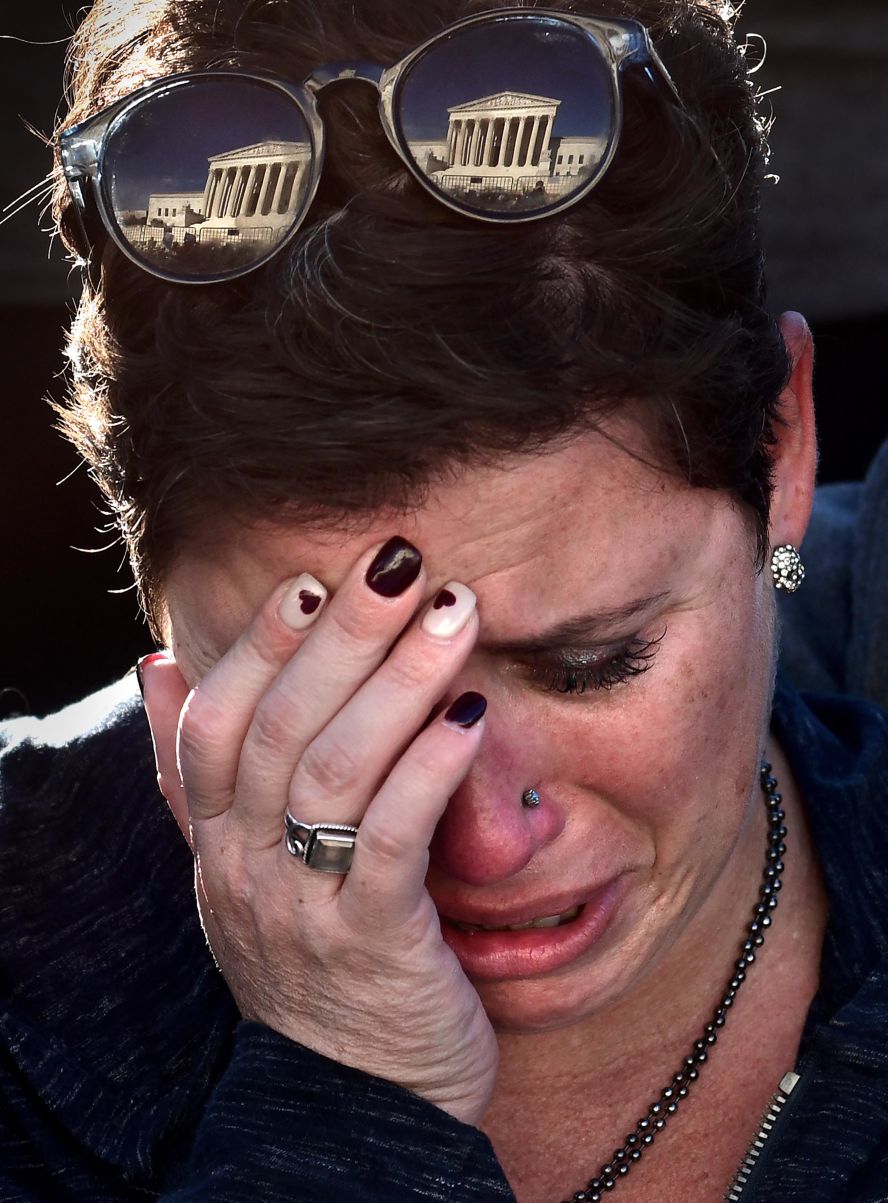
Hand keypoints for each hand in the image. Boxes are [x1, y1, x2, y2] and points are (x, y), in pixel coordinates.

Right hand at [140, 538, 497, 1124]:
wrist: (350, 1108)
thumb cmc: (311, 963)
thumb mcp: (237, 871)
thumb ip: (195, 775)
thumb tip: (156, 667)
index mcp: (219, 843)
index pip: (216, 726)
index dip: (258, 648)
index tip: (309, 580)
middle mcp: (248, 868)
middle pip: (283, 730)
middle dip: (341, 637)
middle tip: (397, 560)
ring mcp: (305, 908)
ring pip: (338, 772)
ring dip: (398, 682)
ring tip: (453, 611)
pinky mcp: (376, 946)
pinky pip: (393, 842)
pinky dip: (430, 770)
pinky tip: (472, 714)